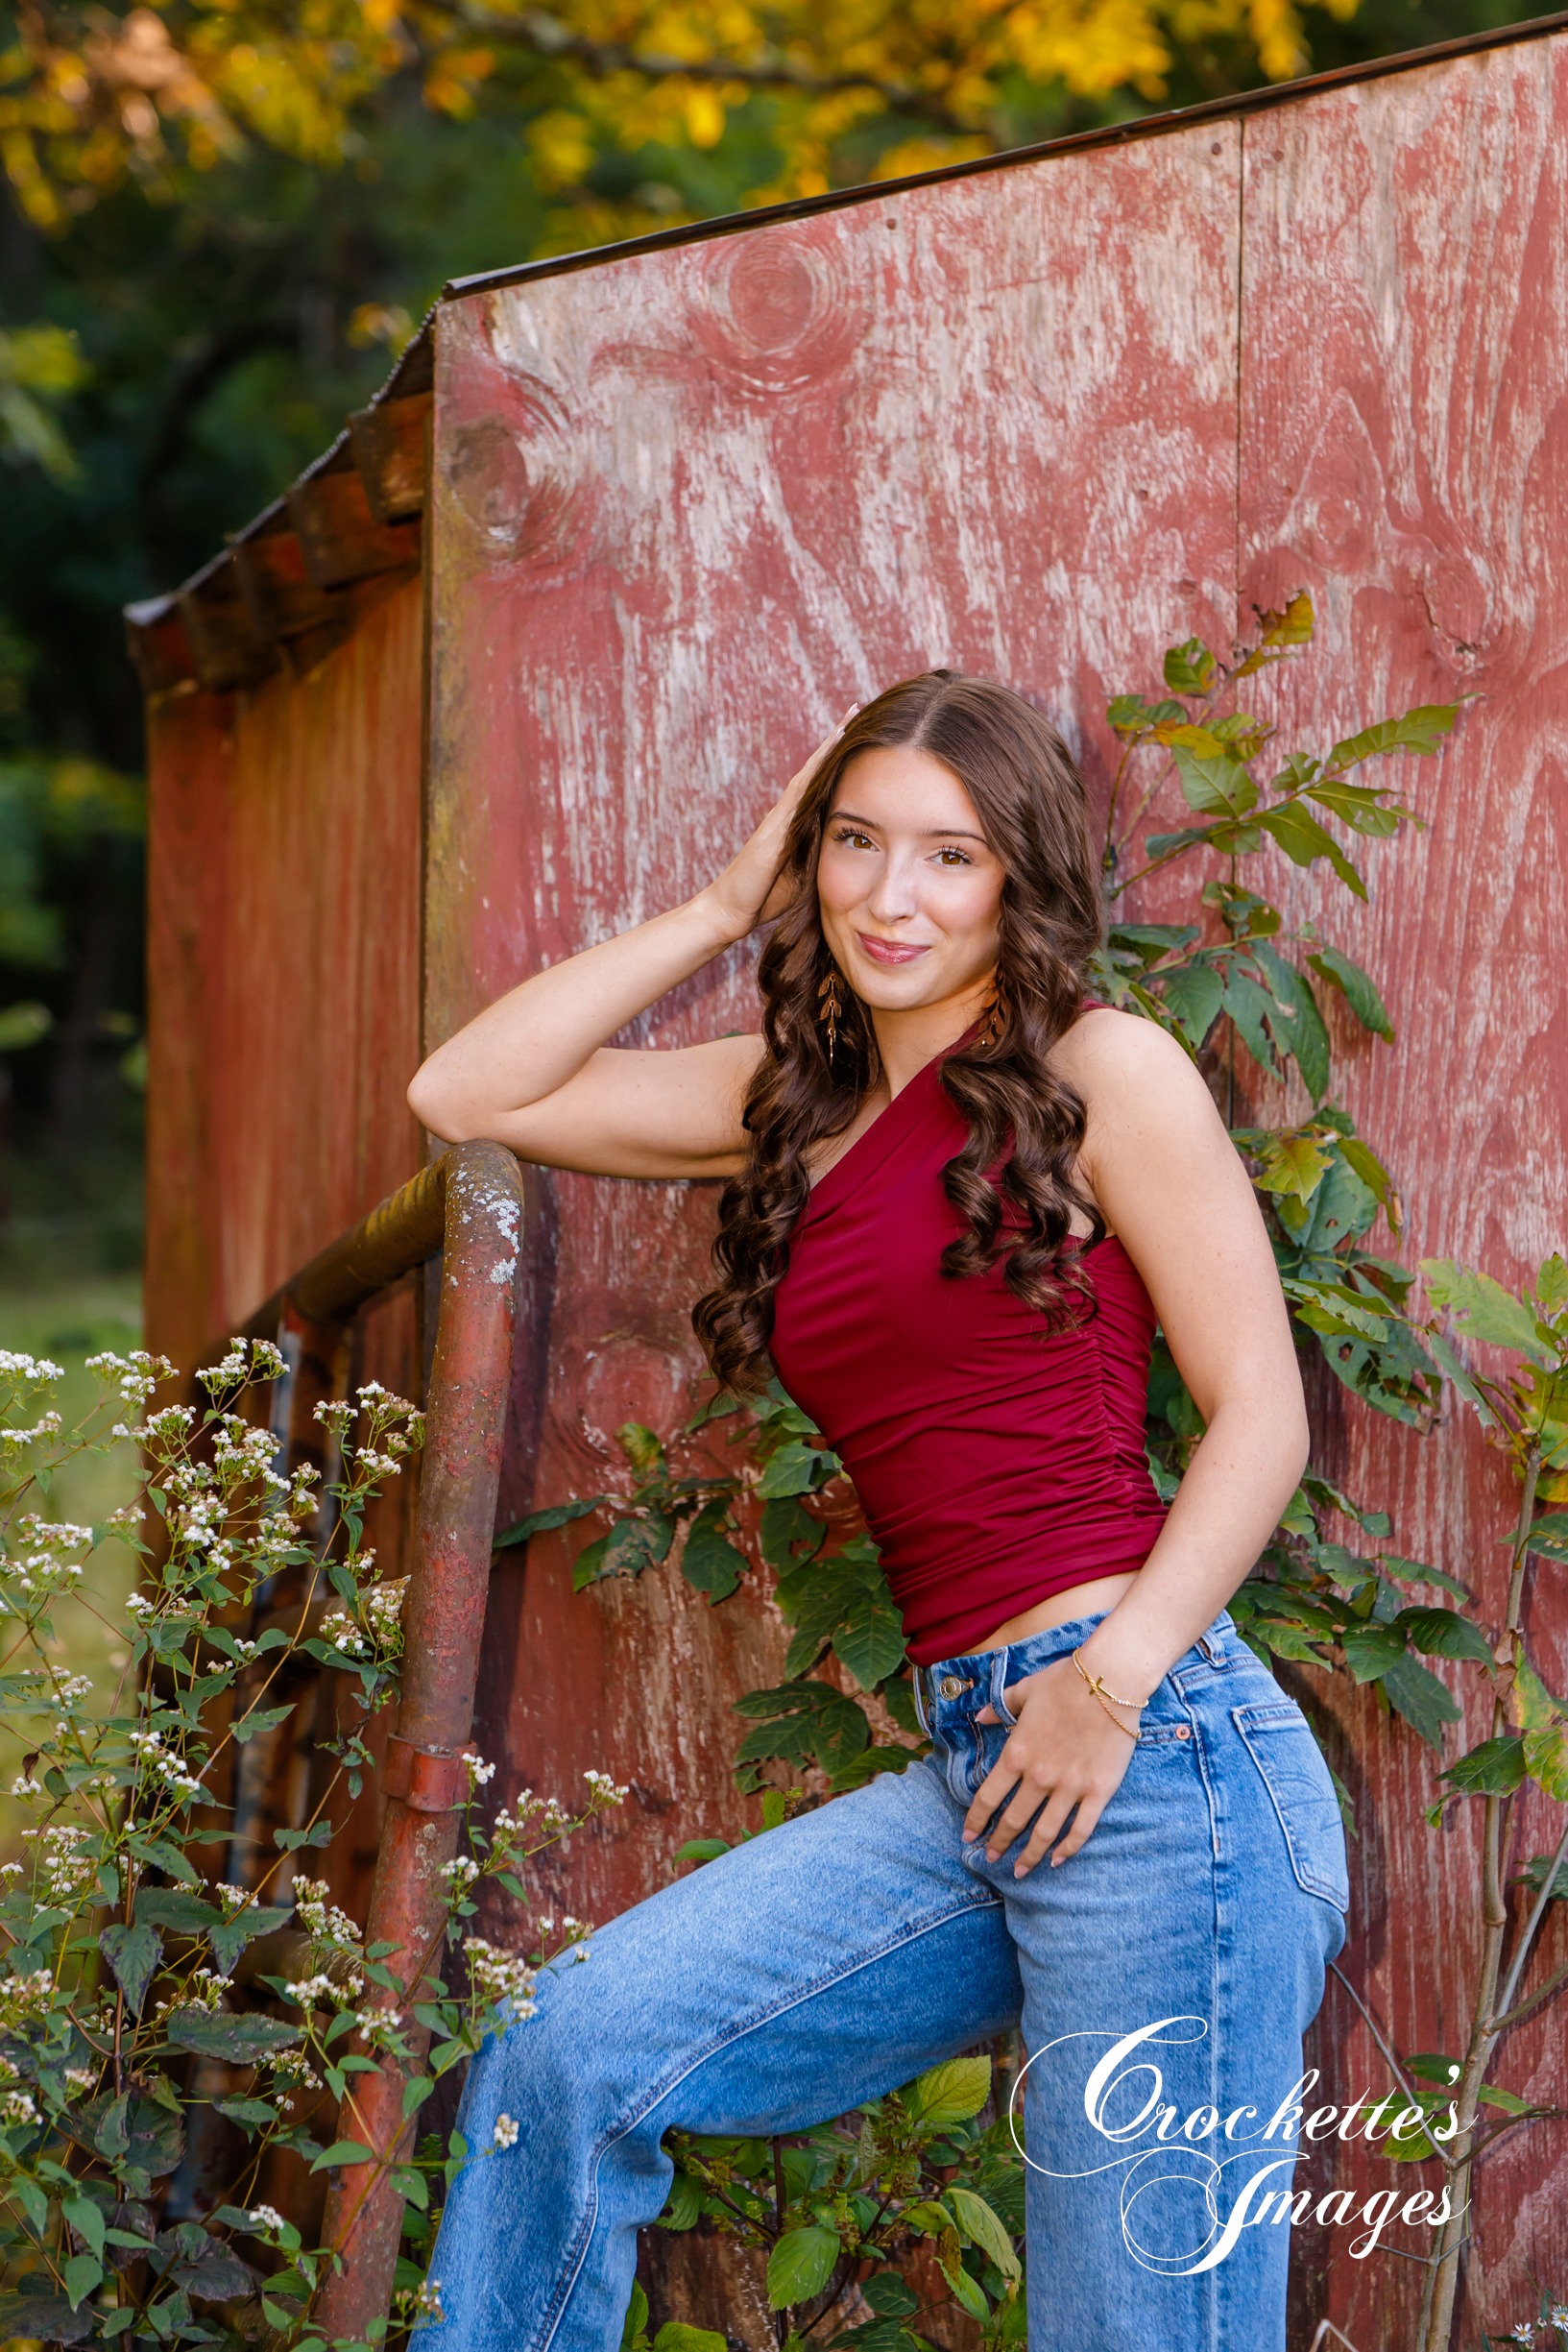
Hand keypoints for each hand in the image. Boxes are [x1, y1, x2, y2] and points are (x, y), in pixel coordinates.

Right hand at [702, 707, 857, 941]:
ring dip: (827, 746)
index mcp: (793, 824)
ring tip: (848, 720)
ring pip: (807, 773)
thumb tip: (852, 850)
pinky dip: (814, 770)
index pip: (819, 784)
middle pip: (814, 768)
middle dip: (835, 739)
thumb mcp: (804, 873)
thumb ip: (821, 855)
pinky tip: (828, 753)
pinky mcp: (774, 828)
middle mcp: (785, 813)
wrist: (730, 910)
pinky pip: (798, 793)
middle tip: (857, 709)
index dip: (837, 760)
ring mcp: (778, 817)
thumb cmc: (766, 897)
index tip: (859, 735)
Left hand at [963, 1655, 1139, 1875]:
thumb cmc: (1065, 1681)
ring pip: (1044, 1833)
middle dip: (999, 1843)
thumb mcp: (1024, 1690)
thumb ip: (1000, 1709)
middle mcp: (1039, 1776)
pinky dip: (1068, 1849)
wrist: (1110, 1681)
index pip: (988, 1798)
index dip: (975, 1821)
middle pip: (1013, 1820)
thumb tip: (979, 1718)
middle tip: (990, 1858)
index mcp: (1017, 1753)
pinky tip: (1058, 1860)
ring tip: (1019, 1871)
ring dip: (1029, 1855)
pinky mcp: (1099, 1792)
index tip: (968, 1837)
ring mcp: (1070, 1787)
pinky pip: (1081, 1829)